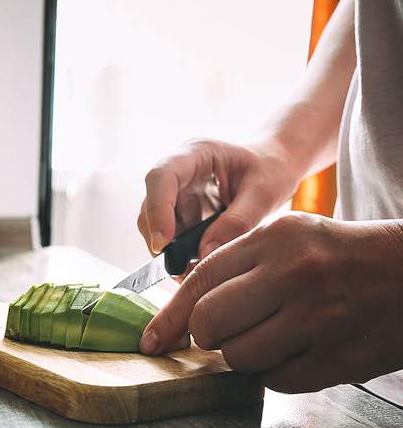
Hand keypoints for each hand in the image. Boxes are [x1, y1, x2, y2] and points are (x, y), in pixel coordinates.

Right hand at [137, 138, 304, 258]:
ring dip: (169, 250)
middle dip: (160, 238)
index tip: (164, 242)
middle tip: (179, 270)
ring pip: (155, 223)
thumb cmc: (272, 170)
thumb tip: (205, 254)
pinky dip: (179, 254)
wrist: (275, 167)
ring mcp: (177, 192)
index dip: (157, 209)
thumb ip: (237, 222)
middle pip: (151, 204)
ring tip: (191, 274)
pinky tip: (196, 268)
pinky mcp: (181, 211)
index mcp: (196, 154)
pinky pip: (170, 235)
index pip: (162, 177)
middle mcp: (178, 172)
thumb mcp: (264, 193)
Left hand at [140, 212, 402, 392]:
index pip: (199, 280)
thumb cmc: (339, 256)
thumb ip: (237, 266)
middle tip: (227, 332)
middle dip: (207, 335)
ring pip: (238, 357)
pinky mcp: (339, 357)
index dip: (170, 316)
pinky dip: (275, 372)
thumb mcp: (288, 238)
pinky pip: (275, 381)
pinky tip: (297, 350)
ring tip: (271, 337)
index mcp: (274, 239)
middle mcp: (292, 275)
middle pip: (208, 323)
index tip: (153, 338)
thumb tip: (184, 312)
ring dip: (243, 355)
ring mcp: (317, 318)